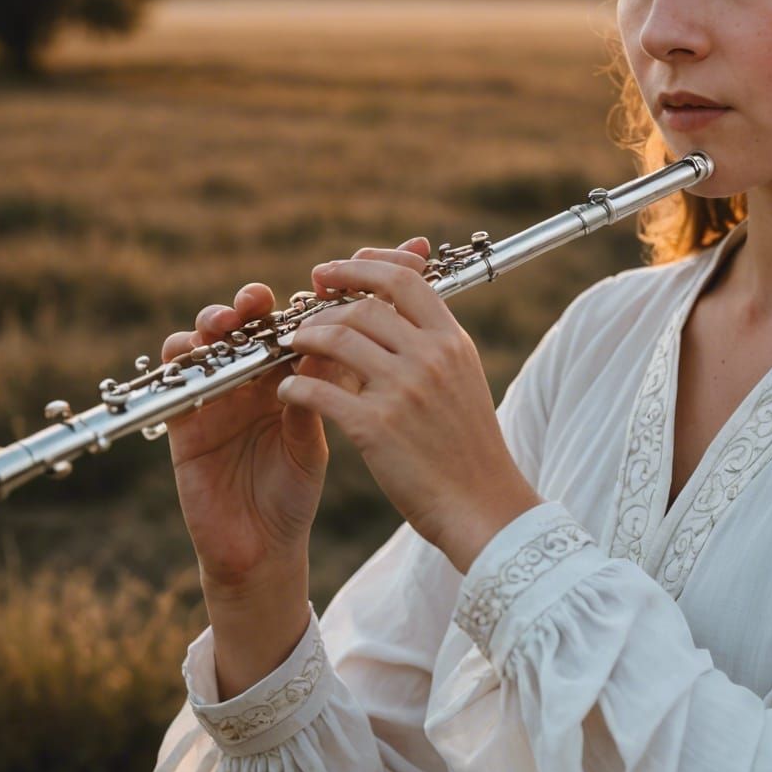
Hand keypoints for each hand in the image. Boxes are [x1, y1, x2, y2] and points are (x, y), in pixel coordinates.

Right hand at [159, 239, 426, 600]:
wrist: (261, 546)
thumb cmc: (296, 490)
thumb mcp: (330, 427)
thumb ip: (342, 380)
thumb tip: (377, 327)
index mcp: (295, 373)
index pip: (310, 318)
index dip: (340, 289)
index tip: (368, 266)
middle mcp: (255, 374)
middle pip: (257, 319)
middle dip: (270, 297)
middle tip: (296, 289)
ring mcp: (219, 391)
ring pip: (212, 336)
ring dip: (223, 317)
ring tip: (243, 314)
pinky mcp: (185, 417)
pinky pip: (176, 376)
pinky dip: (184, 354)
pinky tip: (199, 345)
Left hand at [279, 244, 542, 571]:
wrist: (483, 506)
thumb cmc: (469, 449)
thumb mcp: (463, 381)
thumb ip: (433, 345)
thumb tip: (394, 312)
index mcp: (452, 342)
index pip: (405, 280)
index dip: (363, 266)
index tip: (334, 270)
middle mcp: (430, 357)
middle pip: (363, 305)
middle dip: (324, 305)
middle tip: (302, 314)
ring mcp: (403, 390)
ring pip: (336, 339)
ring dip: (303, 338)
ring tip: (290, 347)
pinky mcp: (376, 427)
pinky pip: (318, 392)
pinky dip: (294, 388)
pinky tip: (287, 393)